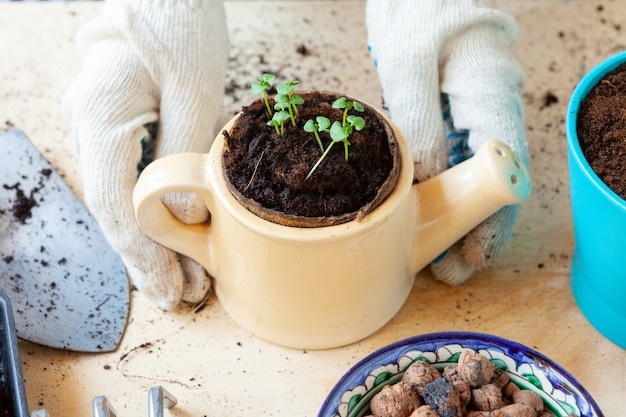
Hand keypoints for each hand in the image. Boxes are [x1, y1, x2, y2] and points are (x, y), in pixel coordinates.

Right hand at [63, 0, 228, 308]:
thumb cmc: (179, 24)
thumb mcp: (196, 84)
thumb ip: (186, 150)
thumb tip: (182, 214)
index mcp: (101, 114)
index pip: (115, 203)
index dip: (142, 254)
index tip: (170, 288)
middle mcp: (88, 127)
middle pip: (113, 212)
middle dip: (148, 261)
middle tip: (183, 298)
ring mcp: (97, 130)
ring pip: (118, 204)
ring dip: (151, 246)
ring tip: (185, 281)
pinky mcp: (115, 131)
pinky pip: (126, 185)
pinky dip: (150, 219)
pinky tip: (174, 243)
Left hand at [366, 0, 528, 284]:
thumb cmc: (418, 16)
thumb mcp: (410, 59)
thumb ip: (418, 115)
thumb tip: (424, 175)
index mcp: (491, 93)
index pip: (505, 164)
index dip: (495, 214)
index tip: (476, 251)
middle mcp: (486, 113)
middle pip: (493, 182)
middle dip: (475, 230)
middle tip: (451, 273)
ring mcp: (467, 120)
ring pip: (471, 179)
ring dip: (457, 220)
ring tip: (436, 261)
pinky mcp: (446, 123)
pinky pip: (450, 166)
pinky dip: (440, 197)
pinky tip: (424, 223)